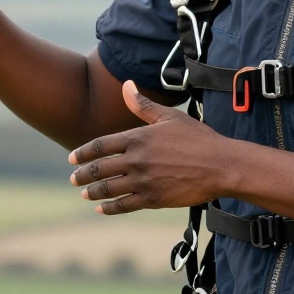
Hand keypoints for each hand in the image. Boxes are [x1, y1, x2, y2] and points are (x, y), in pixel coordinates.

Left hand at [68, 81, 236, 213]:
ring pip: (108, 189)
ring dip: (93, 192)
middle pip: (99, 169)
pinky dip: (110, 208)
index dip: (83, 152)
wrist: (220, 165)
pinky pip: (124, 205)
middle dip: (83, 175)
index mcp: (138, 138)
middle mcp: (136, 160)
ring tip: (84, 194)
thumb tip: (126, 85)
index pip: (100, 145)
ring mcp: (143, 181)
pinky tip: (102, 209)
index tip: (72, 158)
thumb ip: (142, 105)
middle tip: (74, 178)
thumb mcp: (169, 117)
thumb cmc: (198, 138)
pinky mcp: (153, 199)